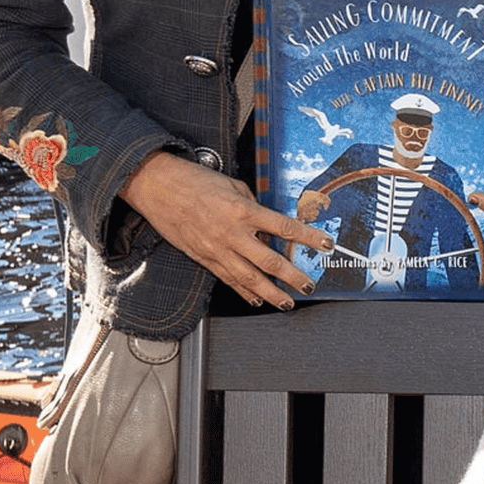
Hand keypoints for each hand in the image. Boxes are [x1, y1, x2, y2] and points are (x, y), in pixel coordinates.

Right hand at [122, 150, 327, 309]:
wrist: (157, 187)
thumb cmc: (193, 181)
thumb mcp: (233, 186)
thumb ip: (253, 206)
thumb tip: (268, 222)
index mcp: (243, 211)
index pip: (285, 228)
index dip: (309, 238)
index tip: (326, 245)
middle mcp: (232, 233)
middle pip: (270, 262)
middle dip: (293, 277)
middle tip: (309, 285)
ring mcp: (217, 249)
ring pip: (249, 279)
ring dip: (271, 293)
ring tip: (287, 302)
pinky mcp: (203, 257)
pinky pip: (228, 279)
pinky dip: (244, 291)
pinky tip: (256, 299)